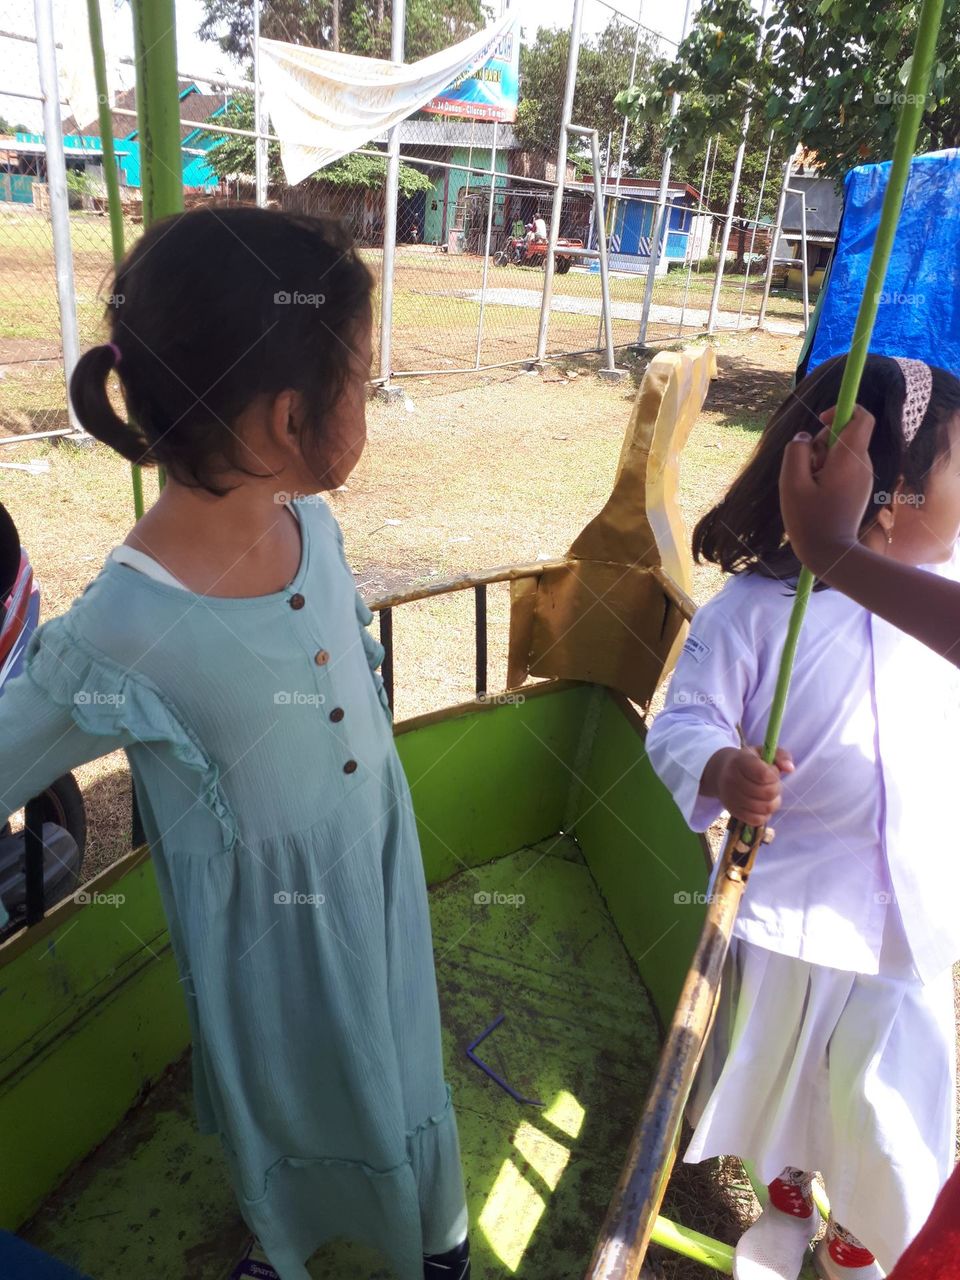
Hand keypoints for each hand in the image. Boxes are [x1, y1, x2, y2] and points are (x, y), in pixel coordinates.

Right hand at [703, 745, 793, 827]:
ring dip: (773, 802)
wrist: (721, 772)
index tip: (772, 770)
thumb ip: (781, 755)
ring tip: (769, 794)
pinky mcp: (733, 812)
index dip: (774, 774)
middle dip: (776, 788)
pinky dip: (765, 814)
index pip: (764, 775)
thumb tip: (790, 769)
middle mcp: (732, 780)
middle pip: (767, 793)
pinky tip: (763, 804)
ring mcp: (731, 798)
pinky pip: (757, 820)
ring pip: (764, 808)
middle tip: (772, 783)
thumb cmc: (748, 761)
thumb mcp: (763, 752)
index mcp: (740, 761)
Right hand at [779, 404, 876, 576]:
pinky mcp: (859, 489)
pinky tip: (817, 494)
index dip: (843, 410)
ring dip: (823, 459)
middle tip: (807, 467)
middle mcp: (862, 464)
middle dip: (823, 442)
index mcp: (849, 459)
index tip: (822, 420)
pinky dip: (828, 472)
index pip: (862, 417)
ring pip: (843, 452)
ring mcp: (863, 478)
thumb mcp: (791, 483)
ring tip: (810, 485)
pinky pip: (844, 468)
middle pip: (846, 434)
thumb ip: (796, 452)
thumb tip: (806, 436)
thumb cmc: (808, 520)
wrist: (831, 554)